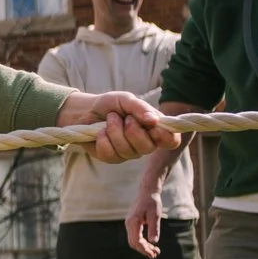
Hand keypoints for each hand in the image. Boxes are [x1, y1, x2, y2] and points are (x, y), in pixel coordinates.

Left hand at [60, 91, 177, 162]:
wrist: (86, 111)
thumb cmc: (111, 105)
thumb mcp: (125, 100)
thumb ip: (141, 108)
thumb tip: (154, 120)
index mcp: (154, 129)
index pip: (171, 140)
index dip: (165, 136)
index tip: (153, 125)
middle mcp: (145, 144)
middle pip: (148, 147)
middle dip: (132, 130)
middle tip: (124, 118)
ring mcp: (128, 153)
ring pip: (127, 150)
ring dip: (114, 130)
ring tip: (109, 120)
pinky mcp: (111, 158)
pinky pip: (110, 154)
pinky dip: (102, 139)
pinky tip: (100, 132)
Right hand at [125, 188, 162, 257]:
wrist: (147, 192)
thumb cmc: (152, 202)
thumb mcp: (155, 215)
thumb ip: (154, 228)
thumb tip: (154, 242)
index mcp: (133, 222)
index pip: (136, 241)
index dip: (144, 249)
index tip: (153, 254)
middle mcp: (129, 224)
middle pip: (133, 243)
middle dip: (144, 250)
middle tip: (155, 255)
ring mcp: (129, 224)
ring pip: (134, 240)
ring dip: (143, 247)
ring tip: (155, 251)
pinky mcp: (132, 223)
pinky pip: (135, 236)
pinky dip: (142, 242)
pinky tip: (151, 244)